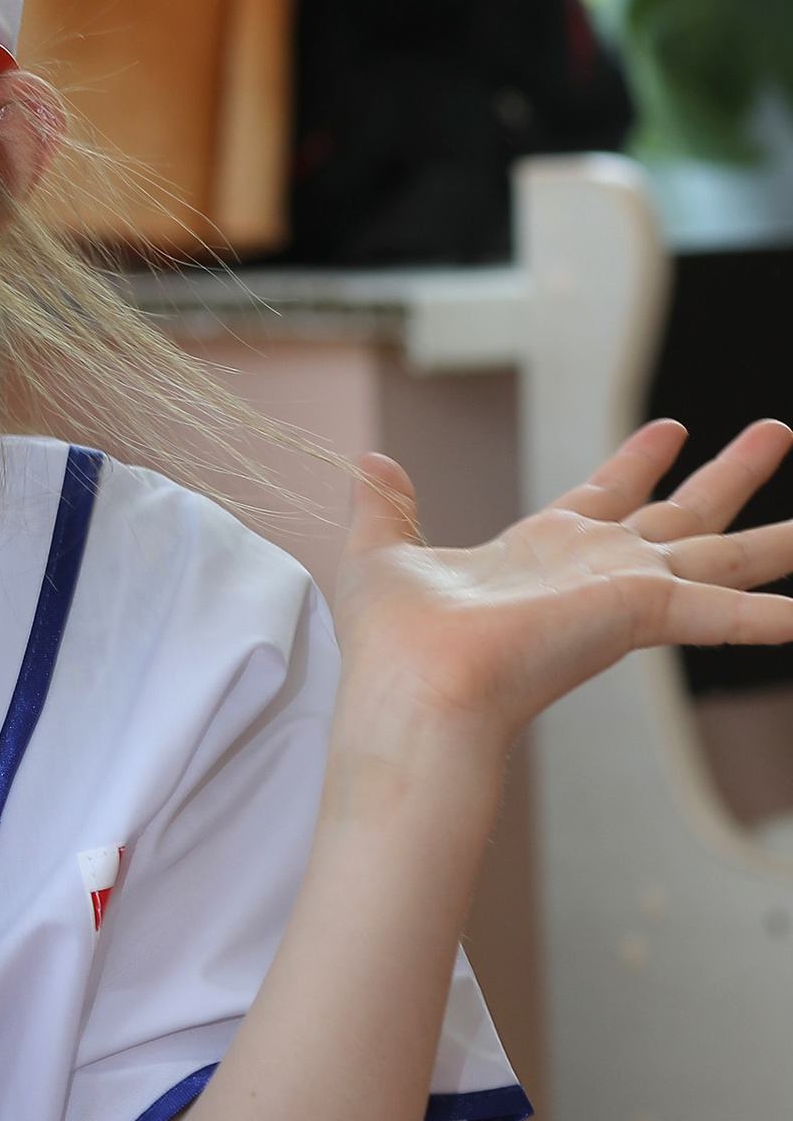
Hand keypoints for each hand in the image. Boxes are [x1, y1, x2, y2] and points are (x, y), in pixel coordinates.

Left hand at [332, 418, 792, 765]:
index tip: (670, 427)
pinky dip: (766, 618)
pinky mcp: (641, 612)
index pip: (605, 494)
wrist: (413, 692)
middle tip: (776, 430)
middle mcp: (595, 571)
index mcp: (544, 550)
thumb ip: (385, 505)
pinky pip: (724, 613)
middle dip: (731, 473)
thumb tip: (368, 460)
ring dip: (778, 537)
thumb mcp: (383, 551)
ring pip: (725, 553)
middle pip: (684, 512)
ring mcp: (626, 593)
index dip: (637, 460)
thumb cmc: (392, 643)